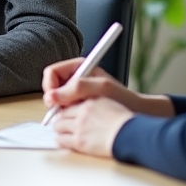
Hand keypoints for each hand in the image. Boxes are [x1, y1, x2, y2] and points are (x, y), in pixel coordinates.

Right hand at [42, 58, 174, 117]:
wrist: (136, 112)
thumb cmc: (122, 98)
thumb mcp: (100, 89)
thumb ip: (75, 89)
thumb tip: (51, 96)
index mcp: (79, 66)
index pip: (52, 72)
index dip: (49, 86)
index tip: (53, 99)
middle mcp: (75, 77)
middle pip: (51, 85)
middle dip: (53, 98)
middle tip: (60, 109)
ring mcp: (76, 91)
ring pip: (55, 98)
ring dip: (58, 108)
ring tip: (72, 114)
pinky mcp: (78, 104)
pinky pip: (62, 108)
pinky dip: (64, 114)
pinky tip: (74, 119)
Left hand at [50, 97, 132, 157]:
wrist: (130, 135)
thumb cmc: (125, 121)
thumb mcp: (110, 102)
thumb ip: (96, 102)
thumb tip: (86, 105)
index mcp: (90, 100)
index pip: (70, 102)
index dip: (67, 108)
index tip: (67, 112)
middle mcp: (83, 112)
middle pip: (62, 114)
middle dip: (61, 119)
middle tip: (61, 123)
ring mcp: (79, 127)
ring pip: (58, 126)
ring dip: (59, 129)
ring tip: (62, 132)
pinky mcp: (79, 141)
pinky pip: (61, 140)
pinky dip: (60, 140)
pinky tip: (62, 141)